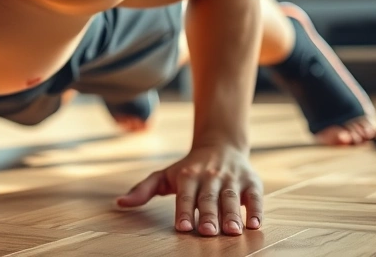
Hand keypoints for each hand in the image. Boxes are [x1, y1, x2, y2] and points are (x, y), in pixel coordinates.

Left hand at [115, 144, 262, 235]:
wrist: (221, 143)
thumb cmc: (188, 167)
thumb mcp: (164, 175)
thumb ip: (143, 189)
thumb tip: (119, 203)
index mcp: (188, 175)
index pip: (185, 196)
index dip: (183, 211)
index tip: (182, 228)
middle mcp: (210, 176)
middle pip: (209, 198)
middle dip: (208, 215)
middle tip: (208, 233)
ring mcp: (232, 178)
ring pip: (232, 198)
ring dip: (232, 215)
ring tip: (232, 232)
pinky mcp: (251, 181)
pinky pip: (255, 196)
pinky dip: (256, 210)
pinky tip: (255, 224)